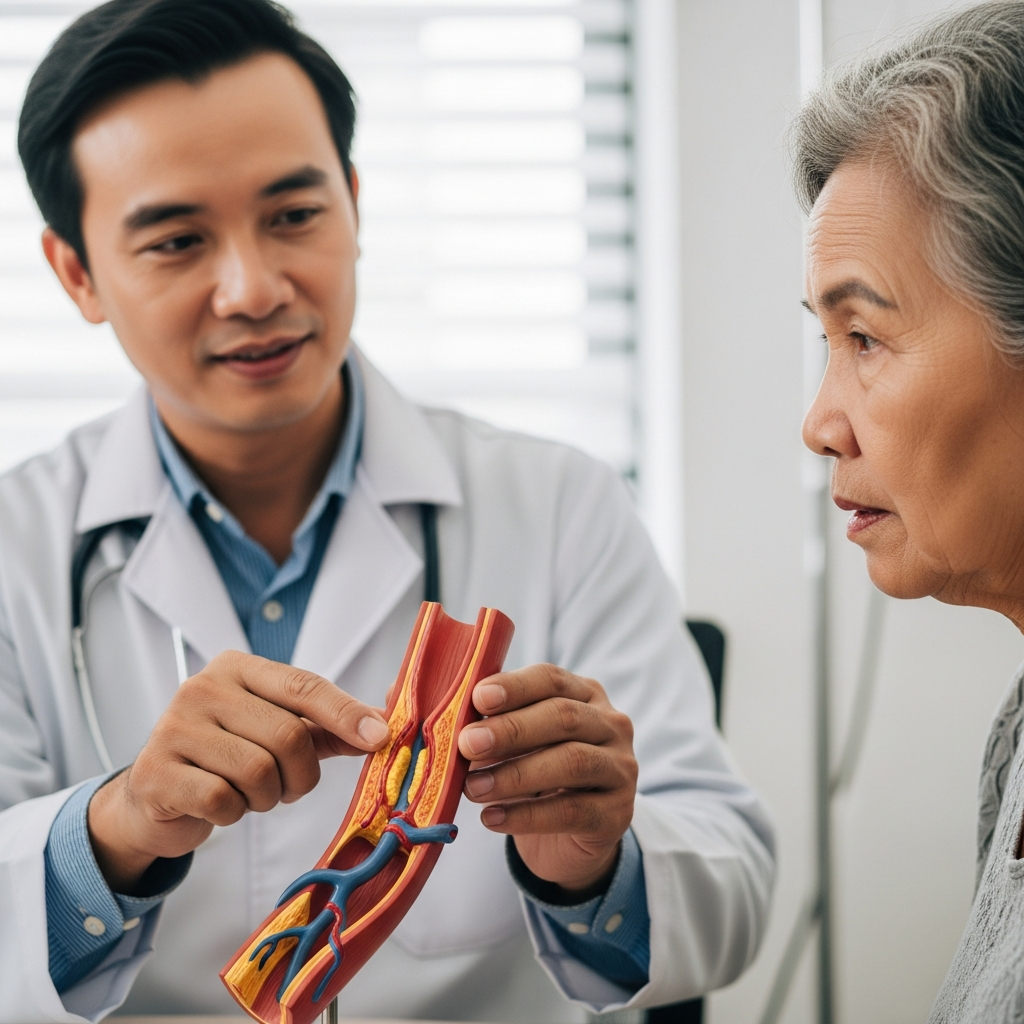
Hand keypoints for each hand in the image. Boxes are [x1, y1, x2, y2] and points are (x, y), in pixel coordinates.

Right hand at [88, 650, 389, 893]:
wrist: (156, 796)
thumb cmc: (228, 757)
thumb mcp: (279, 732)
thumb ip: (329, 727)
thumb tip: (384, 726)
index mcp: (238, 668)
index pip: (304, 686)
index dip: (346, 713)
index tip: (380, 737)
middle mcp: (203, 687)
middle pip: (287, 734)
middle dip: (301, 775)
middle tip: (288, 787)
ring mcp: (174, 726)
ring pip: (257, 770)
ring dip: (267, 796)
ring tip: (251, 793)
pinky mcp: (156, 771)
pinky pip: (222, 800)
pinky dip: (234, 813)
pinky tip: (221, 806)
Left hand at [457, 664, 637, 894]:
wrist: (568, 839)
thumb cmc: (538, 775)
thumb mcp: (521, 743)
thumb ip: (499, 725)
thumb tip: (459, 722)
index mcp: (585, 695)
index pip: (552, 679)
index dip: (515, 687)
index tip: (478, 698)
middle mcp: (611, 725)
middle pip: (564, 717)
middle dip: (512, 730)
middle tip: (468, 744)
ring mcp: (621, 768)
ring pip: (572, 762)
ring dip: (515, 774)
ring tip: (473, 788)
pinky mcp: (618, 813)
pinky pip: (572, 811)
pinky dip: (527, 815)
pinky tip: (491, 818)